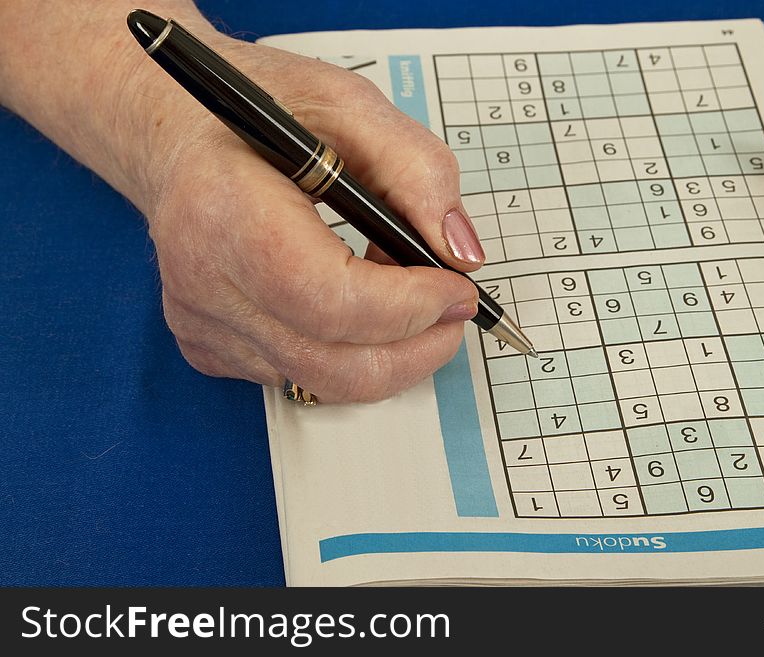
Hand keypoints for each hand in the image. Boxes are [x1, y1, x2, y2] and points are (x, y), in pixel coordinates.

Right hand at [147, 37, 483, 401]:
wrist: (173, 133)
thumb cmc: (257, 110)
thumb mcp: (349, 104)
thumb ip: (417, 170)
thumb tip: (462, 254)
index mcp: (227, 212)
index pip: (328, 300)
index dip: (409, 307)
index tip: (457, 288)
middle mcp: (203, 282)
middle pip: (331, 364)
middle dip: (416, 348)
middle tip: (454, 309)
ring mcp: (202, 324)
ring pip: (323, 380)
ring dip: (387, 347)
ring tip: (404, 292)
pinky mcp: (209, 348)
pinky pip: (300, 374)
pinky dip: (347, 349)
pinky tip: (354, 300)